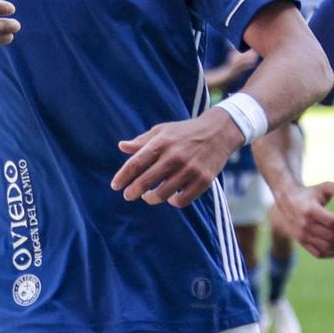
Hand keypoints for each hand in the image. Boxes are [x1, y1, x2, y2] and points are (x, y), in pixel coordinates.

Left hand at [109, 110, 241, 206]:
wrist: (219, 132)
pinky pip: (182, 200)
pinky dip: (173, 202)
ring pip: (162, 194)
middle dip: (133, 192)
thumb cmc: (184, 132)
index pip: (136, 163)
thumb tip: (121, 147)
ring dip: (151, 198)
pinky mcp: (204, 180)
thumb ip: (142, 141)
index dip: (123, 176)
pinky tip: (170, 198)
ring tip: (148, 197)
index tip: (115, 186)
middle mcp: (175, 156)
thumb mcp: (162, 130)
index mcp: (162, 142)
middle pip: (146, 181)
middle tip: (128, 196)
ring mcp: (190, 169)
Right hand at [273, 179, 333, 258]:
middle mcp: (305, 224)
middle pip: (332, 236)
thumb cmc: (308, 194)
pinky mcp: (302, 242)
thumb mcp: (321, 188)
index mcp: (311, 210)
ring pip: (327, 246)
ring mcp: (303, 235)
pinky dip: (332, 253)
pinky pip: (319, 253)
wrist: (286, 203)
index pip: (333, 222)